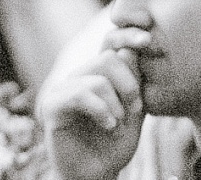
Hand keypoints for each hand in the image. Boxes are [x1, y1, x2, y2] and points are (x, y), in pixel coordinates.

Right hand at [38, 25, 149, 179]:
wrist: (94, 173)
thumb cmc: (112, 144)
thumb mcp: (132, 113)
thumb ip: (134, 83)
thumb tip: (130, 49)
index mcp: (98, 74)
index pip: (110, 43)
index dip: (128, 34)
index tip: (148, 39)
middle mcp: (78, 76)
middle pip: (108, 58)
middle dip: (130, 85)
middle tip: (135, 110)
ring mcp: (63, 88)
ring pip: (97, 77)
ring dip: (117, 104)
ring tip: (118, 124)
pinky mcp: (52, 105)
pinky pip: (80, 94)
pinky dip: (101, 111)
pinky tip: (108, 126)